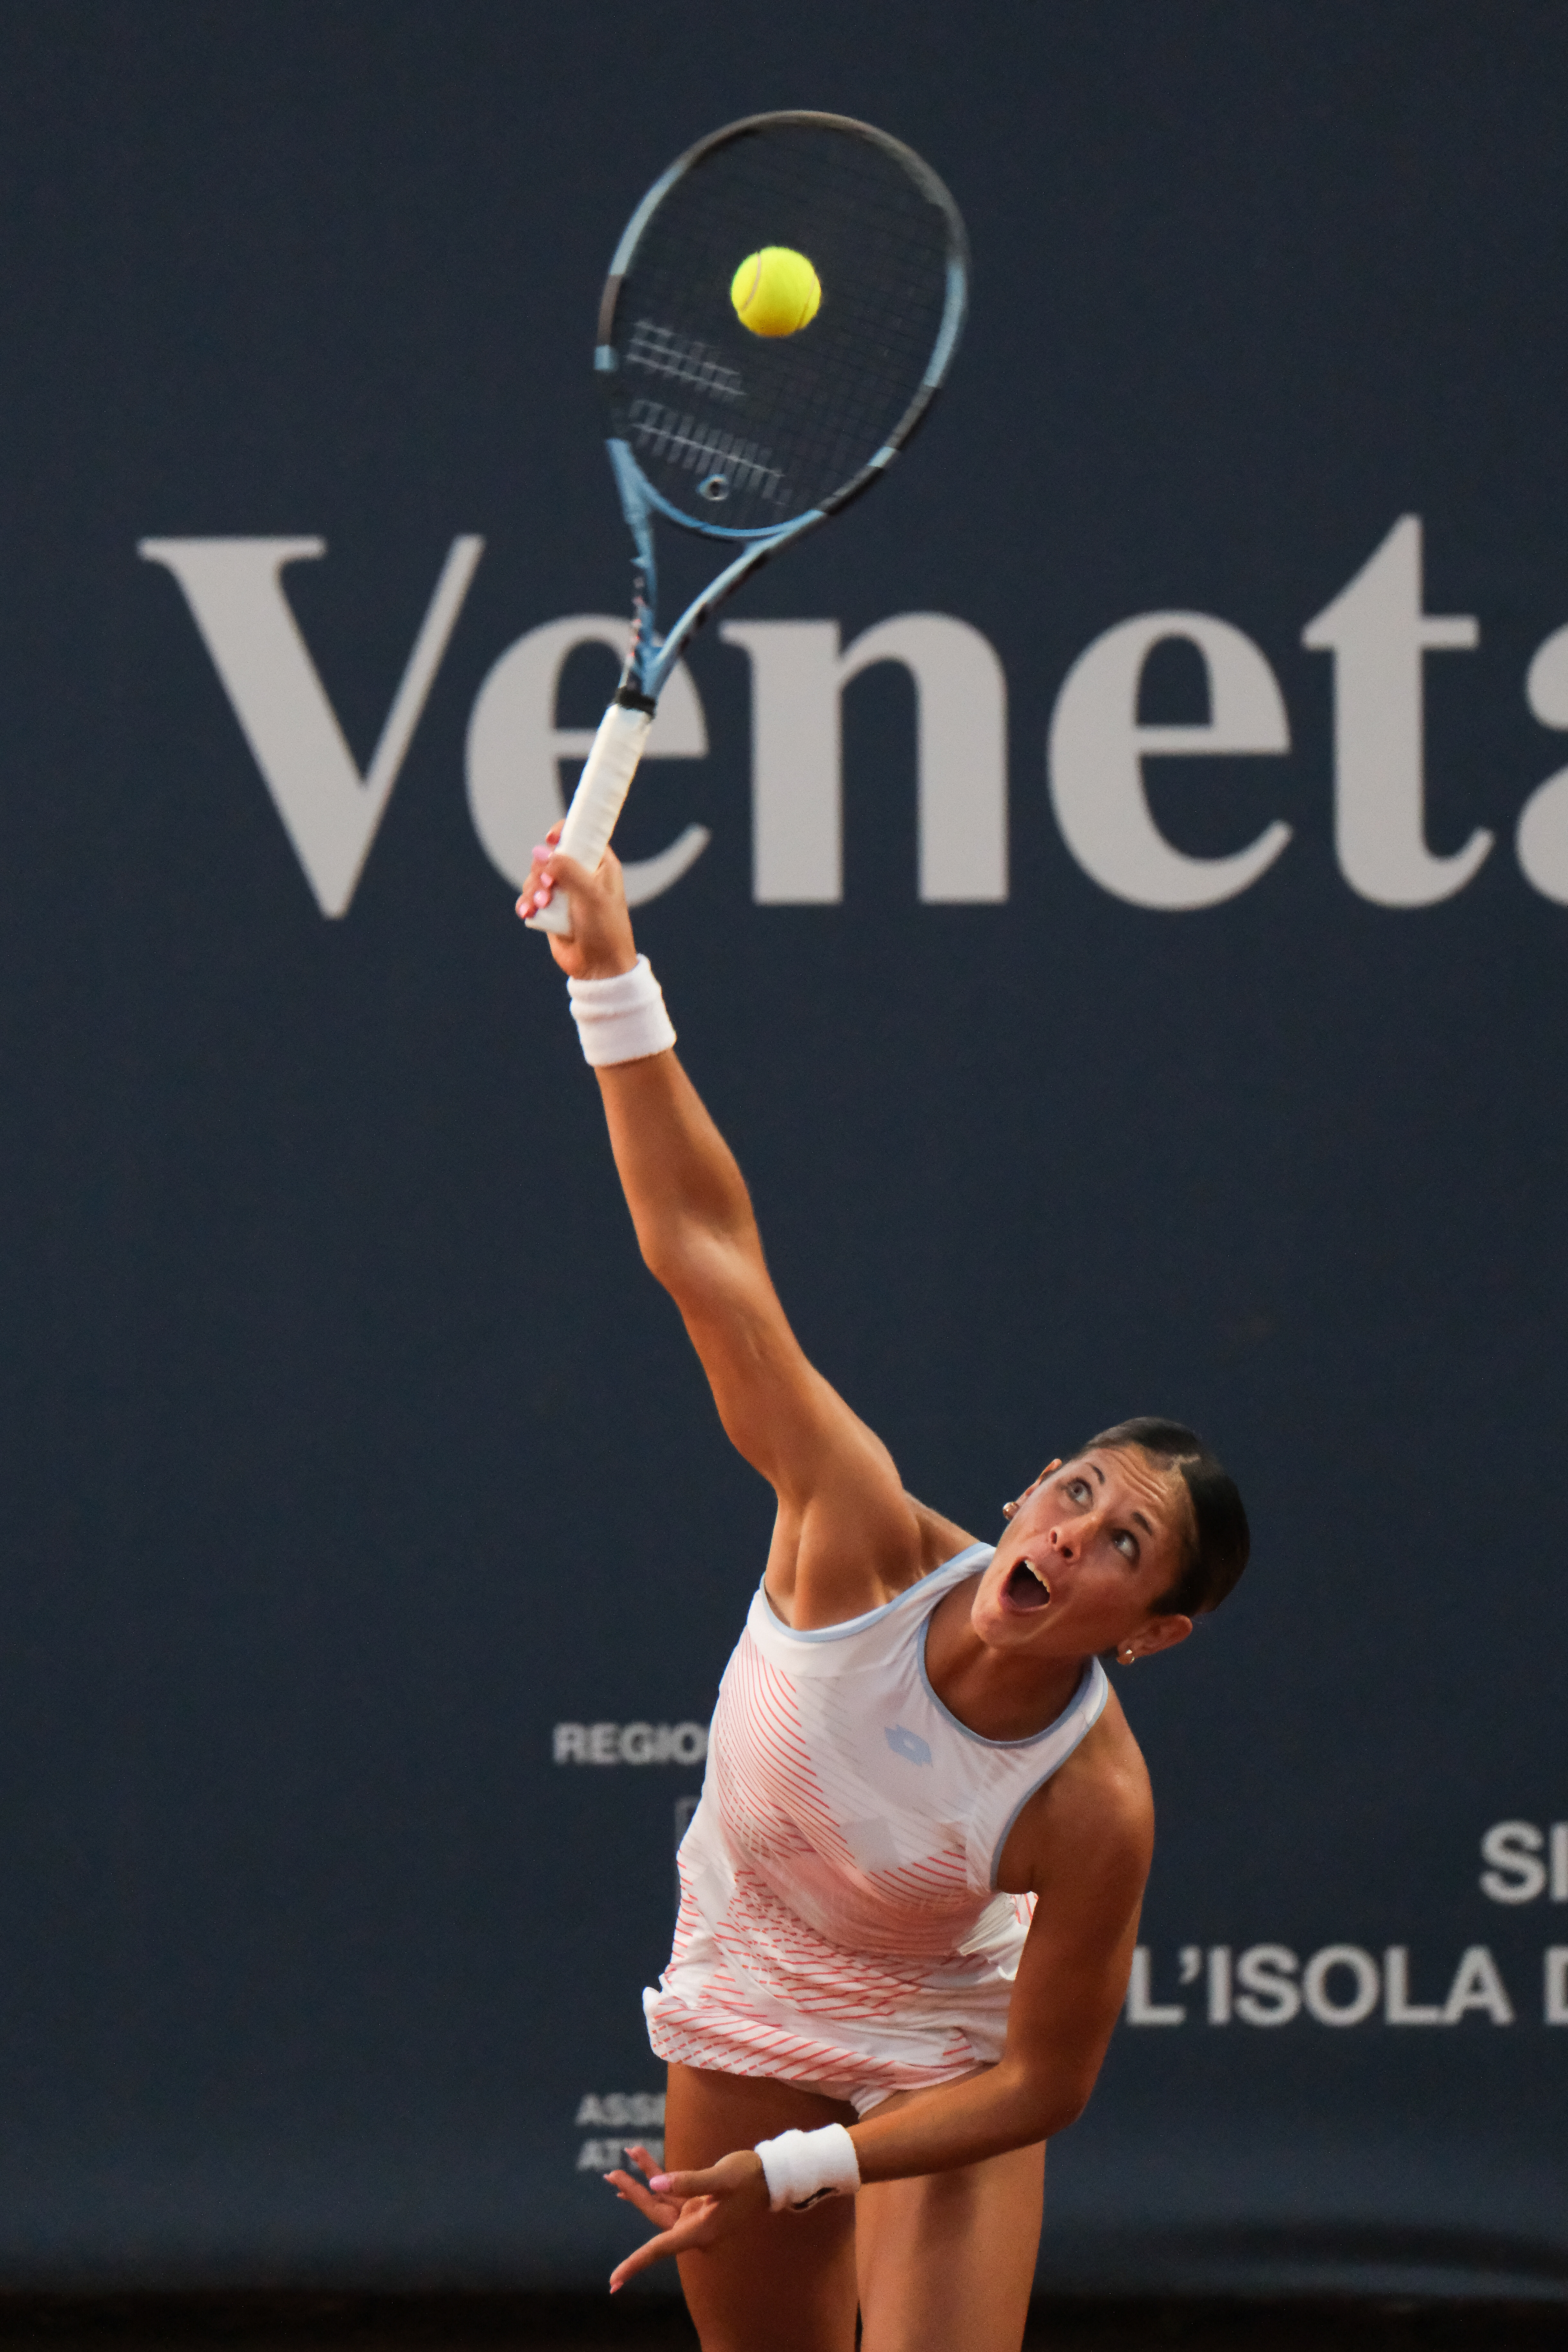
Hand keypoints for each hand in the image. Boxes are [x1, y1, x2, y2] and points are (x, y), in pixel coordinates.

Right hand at [514, 821, 637, 979]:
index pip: (579, 835)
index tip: (550, 840)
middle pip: (549, 855)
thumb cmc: (605, 929)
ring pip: (536, 876)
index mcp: (599, 865)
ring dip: (532, 888)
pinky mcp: (550, 911)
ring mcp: (564, 893)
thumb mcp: (591, 895)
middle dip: (542, 869)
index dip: (563, 833)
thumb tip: (541, 851)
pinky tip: (528, 912)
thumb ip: (568, 870)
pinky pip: (530, 898)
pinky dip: (526, 903)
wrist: (599, 967)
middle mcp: (581, 875)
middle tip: (548, 886)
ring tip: (540, 905)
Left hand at [603, 2141, 769, 2291]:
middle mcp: (693, 2228)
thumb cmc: (748, 2177)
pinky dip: (656, 2177)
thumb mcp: (721, 2178)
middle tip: (610, 2173)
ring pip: (659, 2201)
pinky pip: (669, 2192)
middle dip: (633, 2193)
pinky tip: (641, 2163)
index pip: (660, 2249)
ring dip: (642, 2181)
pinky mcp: (695, 2202)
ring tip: (624, 2159)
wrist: (769, 2176)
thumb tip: (654, 2184)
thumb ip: (688, 2182)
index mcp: (700, 2231)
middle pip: (655, 2215)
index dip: (635, 2263)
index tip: (613, 2282)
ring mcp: (693, 2215)